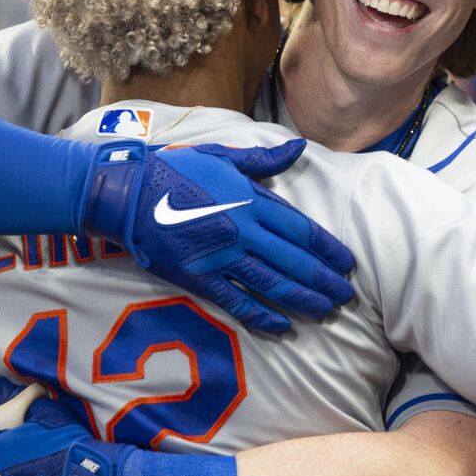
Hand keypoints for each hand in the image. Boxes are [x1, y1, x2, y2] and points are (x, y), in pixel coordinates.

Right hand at [81, 138, 355, 334]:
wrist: (129, 192)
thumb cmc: (176, 168)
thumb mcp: (223, 156)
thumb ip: (265, 160)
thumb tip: (300, 148)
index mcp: (250, 200)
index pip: (301, 230)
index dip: (328, 249)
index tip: (347, 262)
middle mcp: (242, 230)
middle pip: (294, 261)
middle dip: (323, 281)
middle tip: (345, 295)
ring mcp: (221, 257)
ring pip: (272, 284)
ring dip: (303, 300)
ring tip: (325, 310)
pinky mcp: (198, 277)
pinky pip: (237, 301)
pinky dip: (262, 316)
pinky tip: (282, 326)